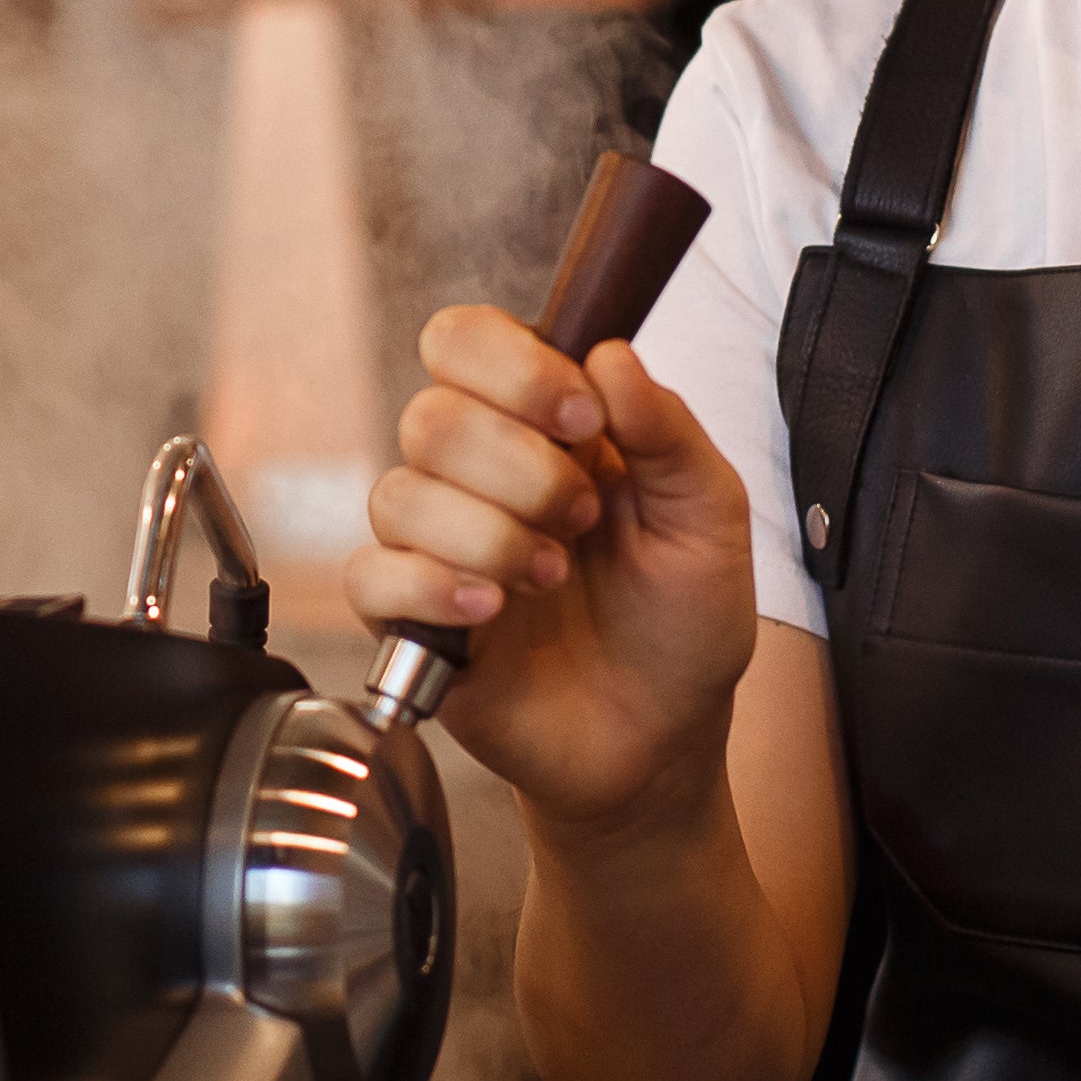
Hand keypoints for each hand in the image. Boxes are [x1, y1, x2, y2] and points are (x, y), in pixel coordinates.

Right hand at [343, 304, 760, 838]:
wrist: (661, 740)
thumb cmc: (683, 623)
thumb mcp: (709, 518)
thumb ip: (668, 430)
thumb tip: (610, 354)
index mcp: (540, 426)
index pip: (466, 340)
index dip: (511, 366)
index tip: (584, 419)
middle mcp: (476, 473)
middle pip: (432, 415)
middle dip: (519, 469)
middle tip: (585, 520)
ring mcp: (437, 544)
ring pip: (399, 494)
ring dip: (489, 536)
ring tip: (551, 580)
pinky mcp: (409, 618)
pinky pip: (371, 577)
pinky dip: (431, 589)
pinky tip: (490, 614)